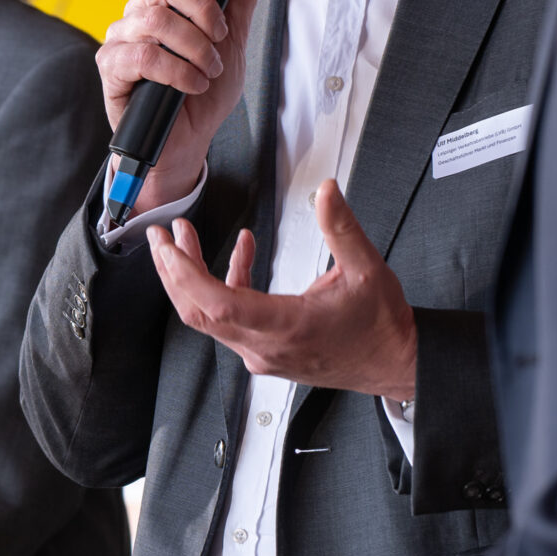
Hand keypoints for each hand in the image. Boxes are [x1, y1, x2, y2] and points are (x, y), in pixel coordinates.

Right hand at [97, 0, 280, 213]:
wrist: (188, 141)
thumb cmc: (204, 91)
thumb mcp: (233, 38)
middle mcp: (140, 10)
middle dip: (201, 7)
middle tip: (220, 36)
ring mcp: (121, 37)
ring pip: (155, 19)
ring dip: (194, 48)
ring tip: (209, 71)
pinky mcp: (111, 66)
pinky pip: (143, 55)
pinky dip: (177, 71)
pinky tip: (191, 85)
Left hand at [148, 179, 416, 398]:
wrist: (395, 363)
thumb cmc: (381, 326)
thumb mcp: (366, 268)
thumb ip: (341, 227)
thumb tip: (327, 192)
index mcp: (287, 326)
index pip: (218, 305)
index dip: (187, 276)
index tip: (170, 248)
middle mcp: (266, 346)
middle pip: (199, 312)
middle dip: (173, 271)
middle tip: (160, 237)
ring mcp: (263, 353)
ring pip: (209, 317)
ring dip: (193, 277)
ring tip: (185, 239)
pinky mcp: (266, 352)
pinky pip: (230, 319)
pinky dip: (226, 285)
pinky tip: (240, 254)